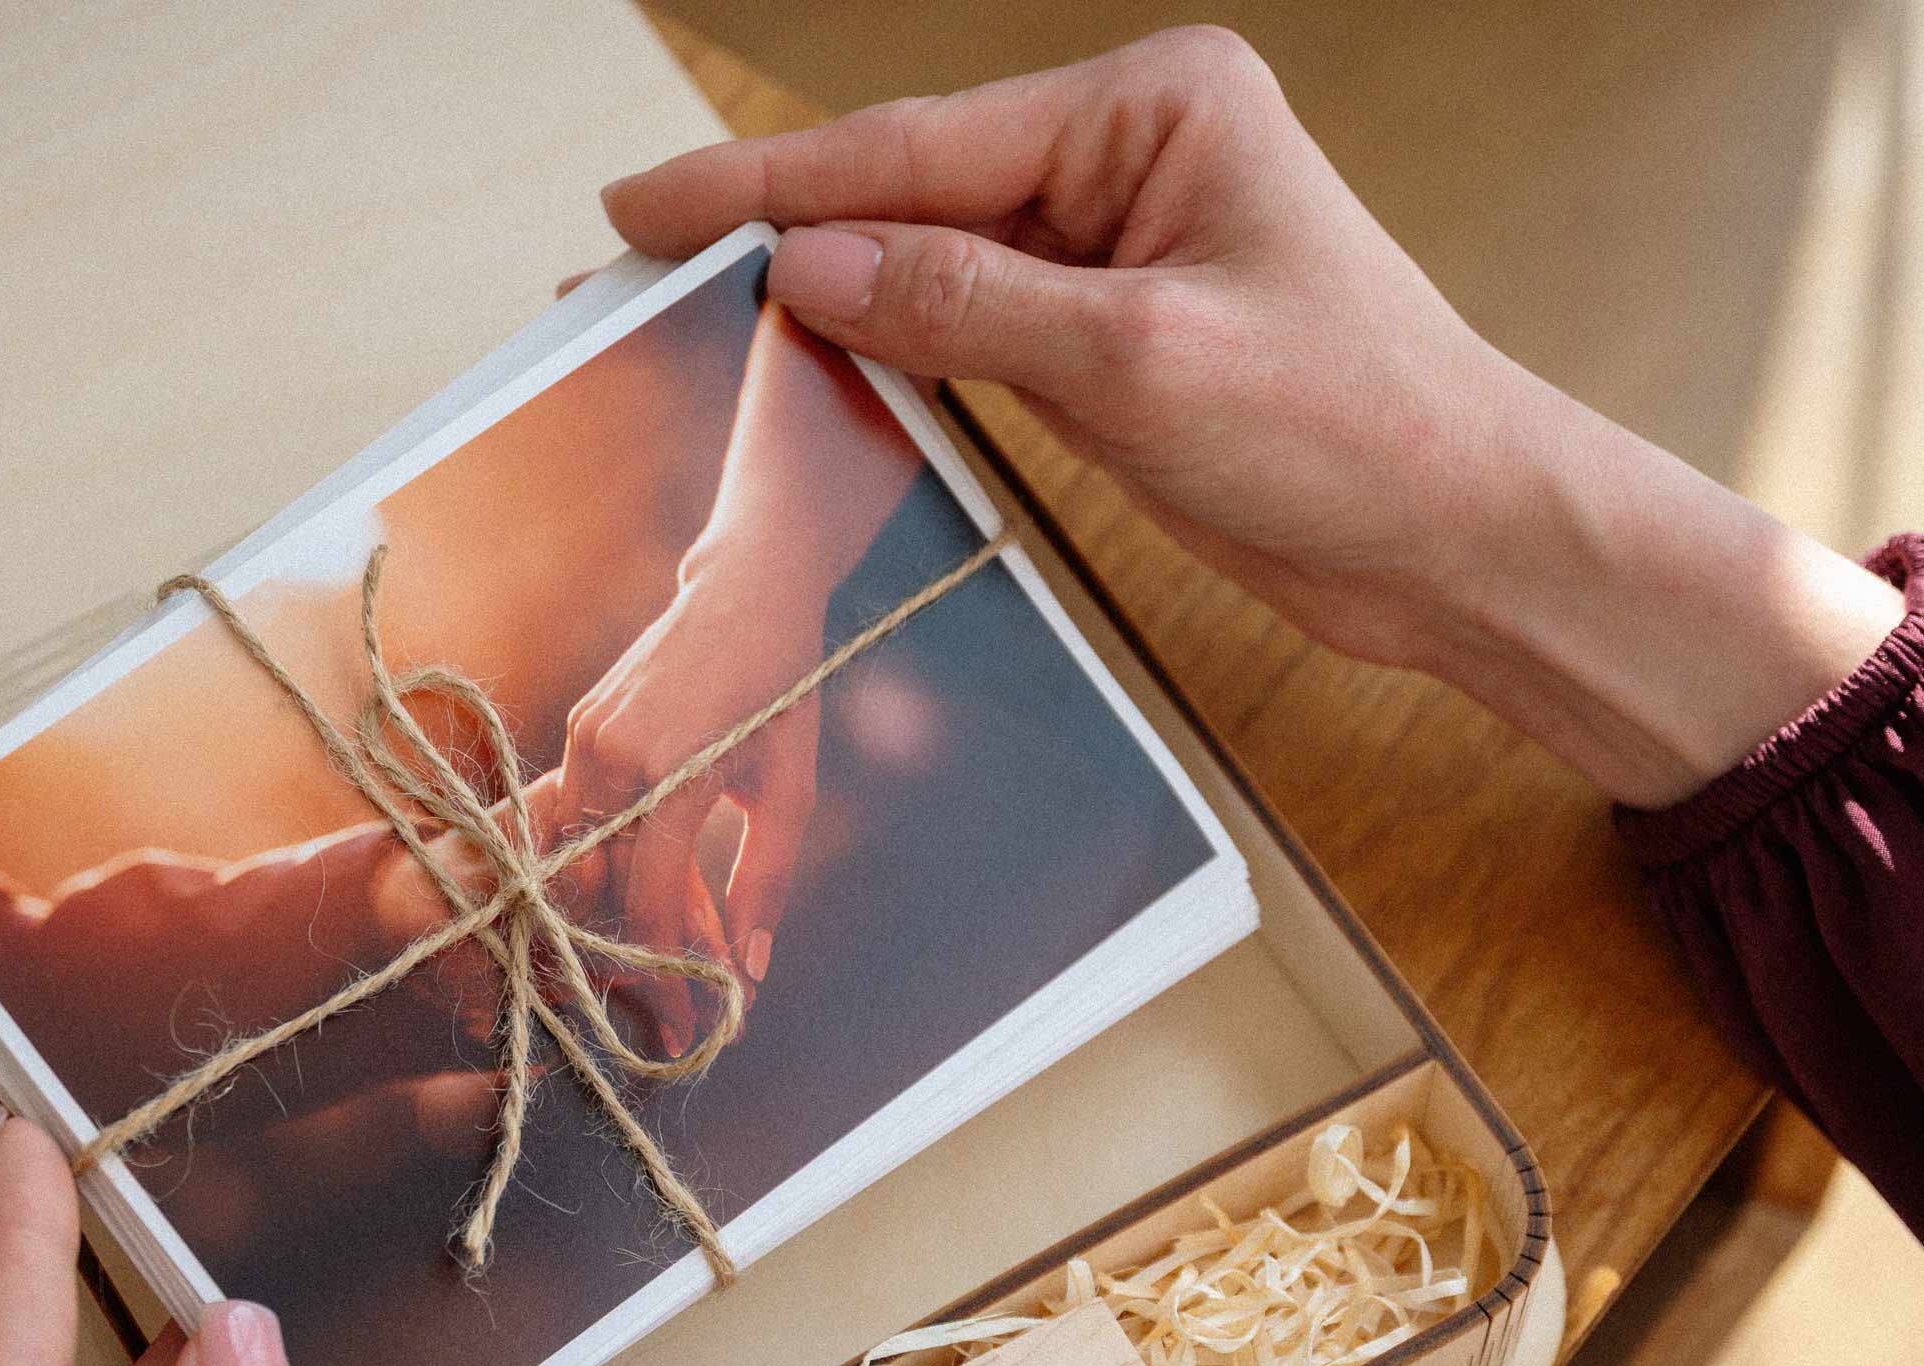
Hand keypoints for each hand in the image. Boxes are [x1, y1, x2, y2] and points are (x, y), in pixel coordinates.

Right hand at [554, 558, 811, 1055]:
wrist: (744, 593)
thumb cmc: (784, 691)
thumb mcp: (792, 790)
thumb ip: (765, 882)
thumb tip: (750, 972)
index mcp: (672, 771)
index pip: (650, 899)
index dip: (666, 972)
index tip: (690, 1023)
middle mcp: (612, 757)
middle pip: (603, 890)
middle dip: (633, 957)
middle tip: (673, 1004)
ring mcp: (584, 741)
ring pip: (578, 862)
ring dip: (613, 915)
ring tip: (660, 953)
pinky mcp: (576, 732)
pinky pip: (576, 822)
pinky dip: (604, 867)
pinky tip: (641, 892)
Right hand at [603, 26, 1903, 805]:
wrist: (1459, 536)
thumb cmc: (1356, 426)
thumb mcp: (1143, 362)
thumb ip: (967, 306)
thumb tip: (812, 267)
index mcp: (1152, 110)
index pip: (918, 147)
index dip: (767, 184)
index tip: (640, 205)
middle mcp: (1125, 160)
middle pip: (907, 192)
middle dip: (772, 233)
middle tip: (624, 267)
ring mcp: (1112, 249)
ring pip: (925, 263)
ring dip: (819, 298)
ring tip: (685, 323)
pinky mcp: (1106, 337)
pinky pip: (965, 330)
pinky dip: (886, 353)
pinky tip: (802, 367)